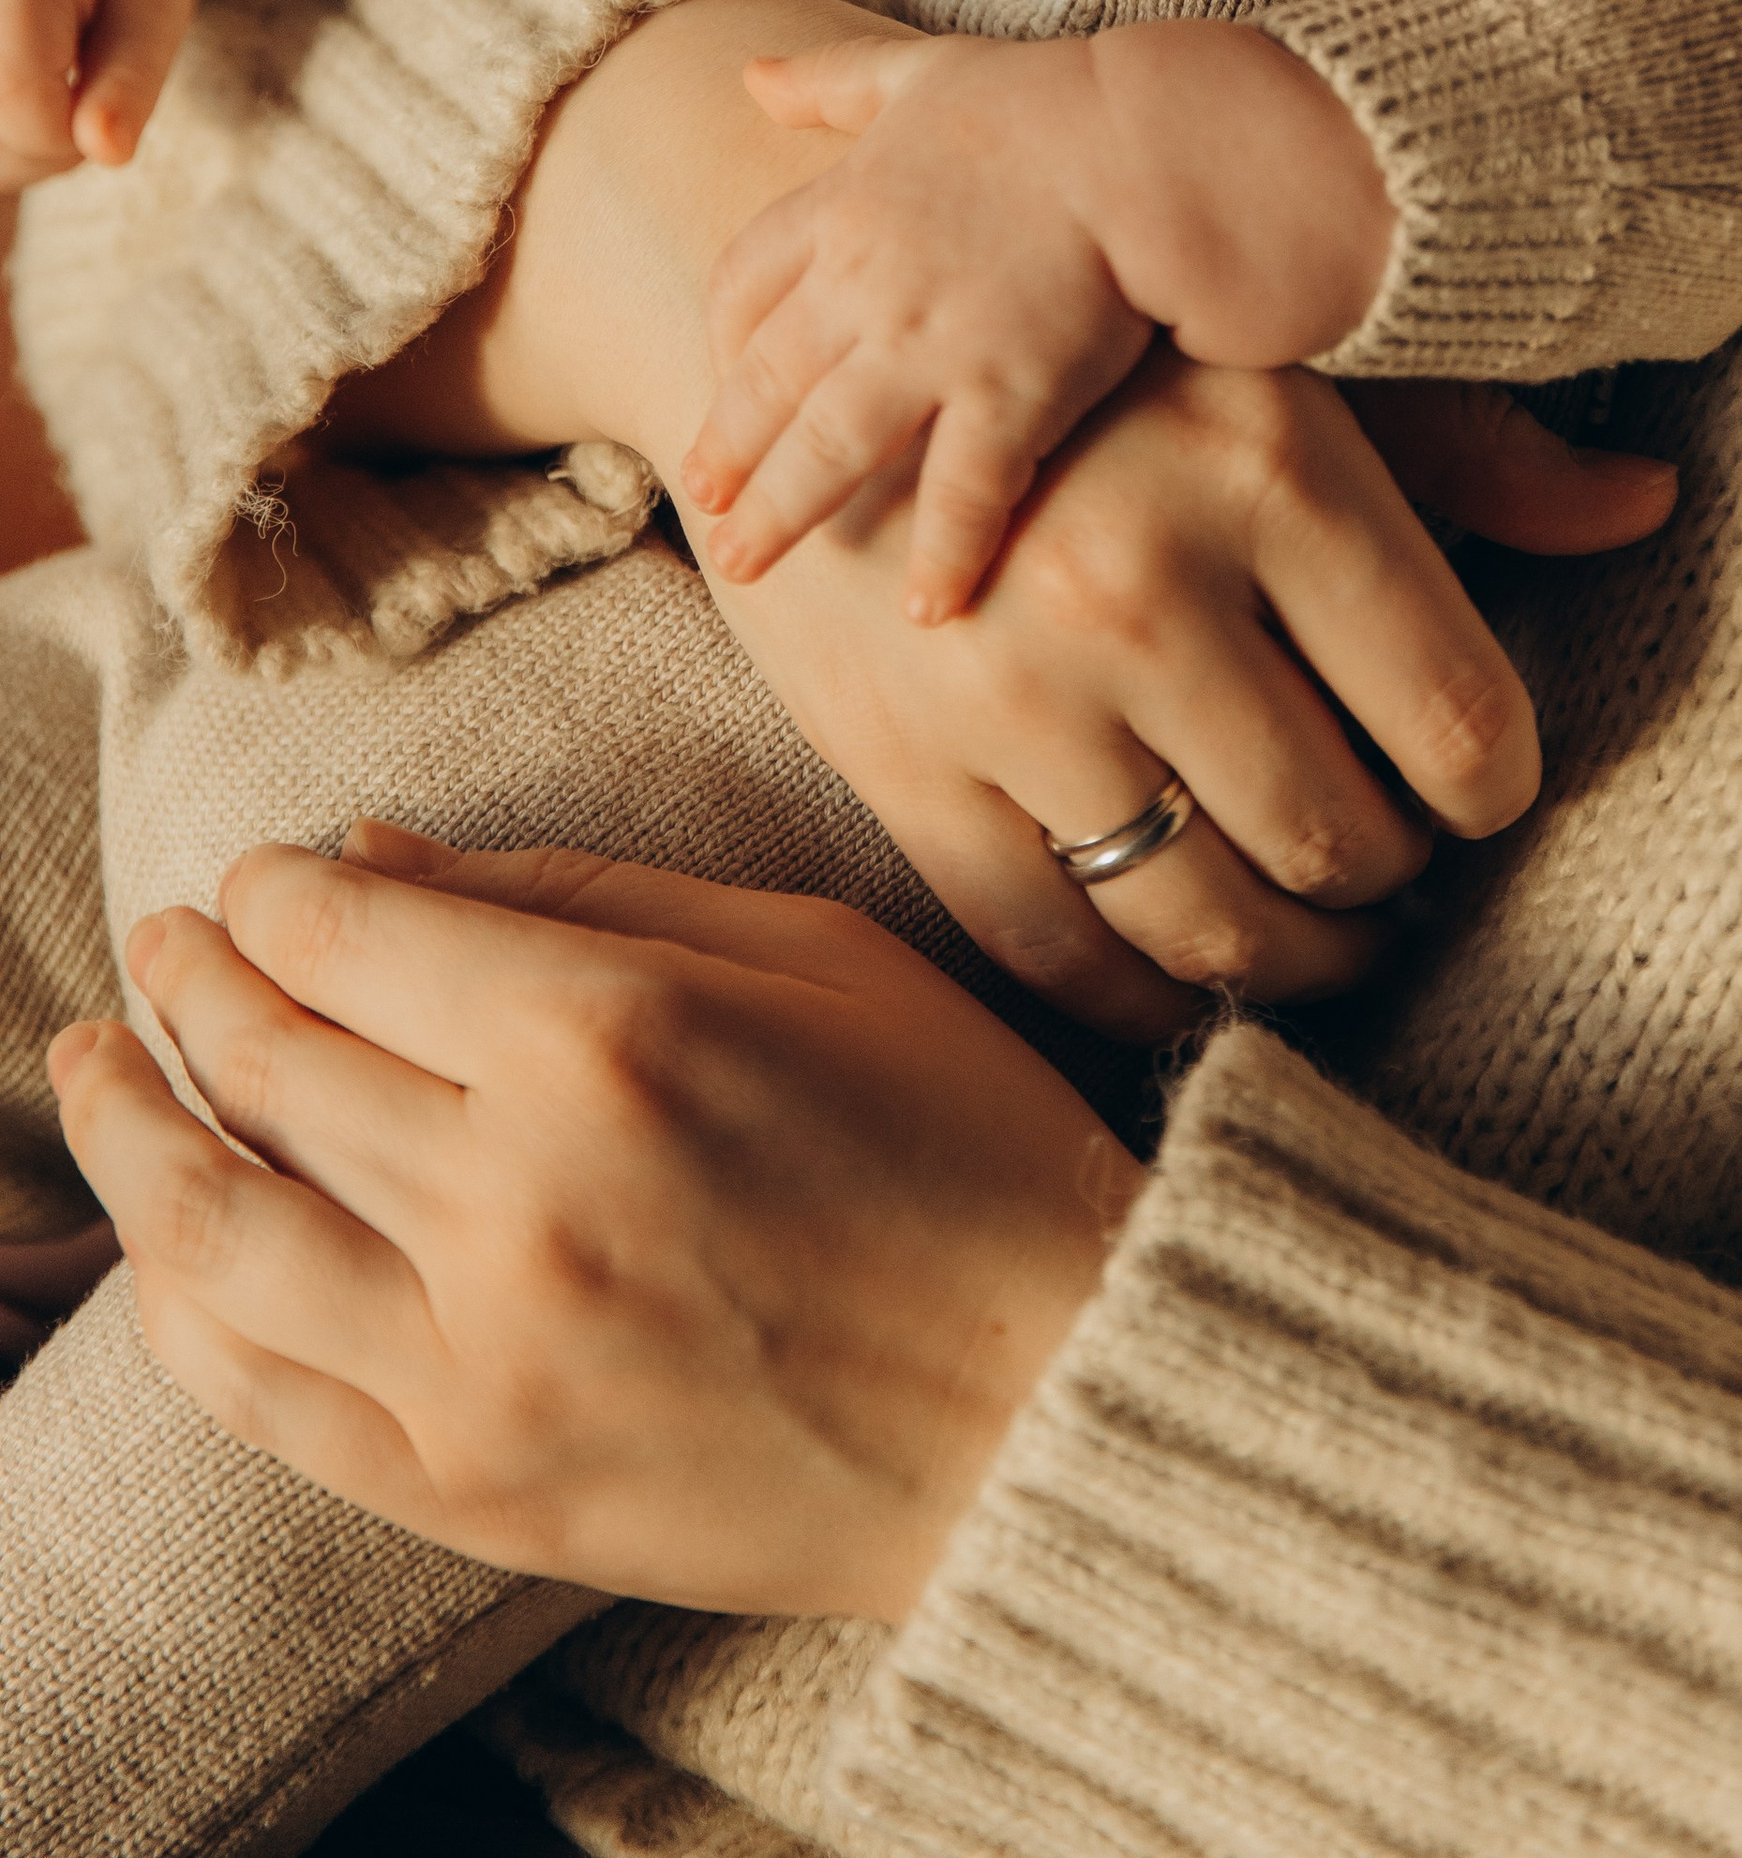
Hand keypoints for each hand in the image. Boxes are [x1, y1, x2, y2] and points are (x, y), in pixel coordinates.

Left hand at [51, 828, 1142, 1620]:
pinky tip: (167, 1241)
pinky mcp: (472, 1487)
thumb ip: (575, 888)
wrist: (1047, 1400)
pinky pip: (258, 1391)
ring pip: (214, 1230)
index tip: (258, 875)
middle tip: (170, 941)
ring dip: (129, 1132)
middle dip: (193, 977)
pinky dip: (182, 1304)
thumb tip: (370, 852)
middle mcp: (518, 1196)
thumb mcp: (802, 949)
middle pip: (267, 1061)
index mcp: (610, 1035)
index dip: (272, 891)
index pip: (344, 933)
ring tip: (94, 1067)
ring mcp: (481, 1360)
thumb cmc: (958, 1140)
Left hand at [685, 20, 1389, 619]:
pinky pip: (963, 490)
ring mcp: (933, 343)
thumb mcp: (925, 71)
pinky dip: (945, 552)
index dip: (725, 338)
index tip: (720, 379)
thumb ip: (834, 79)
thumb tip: (751, 75)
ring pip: (832, 445)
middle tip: (708, 509)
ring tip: (751, 565)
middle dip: (729, 451)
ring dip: (786, 512)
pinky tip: (928, 610)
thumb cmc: (1052, 101)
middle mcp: (868, 283)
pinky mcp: (1011, 391)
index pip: (746, 281)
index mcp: (846, 204)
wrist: (1154, 142)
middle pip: (768, 380)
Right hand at [699, 348, 1557, 1035]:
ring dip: (1294, 956)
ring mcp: (1013, 696)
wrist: (843, 356)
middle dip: (1396, 874)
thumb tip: (1651, 504)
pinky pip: (1057, 951)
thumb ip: (1481, 454)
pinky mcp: (907, 771)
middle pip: (1340, 838)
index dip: (1498, 787)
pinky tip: (1199, 965)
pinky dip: (1147, 992)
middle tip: (1404, 858)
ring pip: (1208, 921)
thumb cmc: (1115, 365)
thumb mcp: (1302, 370)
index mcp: (1270, 473)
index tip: (1486, 789)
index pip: (1459, 719)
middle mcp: (1139, 590)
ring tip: (1328, 924)